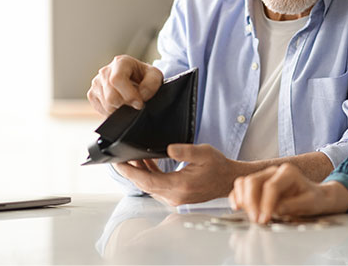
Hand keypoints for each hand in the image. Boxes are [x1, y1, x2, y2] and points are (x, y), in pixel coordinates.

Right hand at [87, 54, 162, 115]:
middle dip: (126, 105)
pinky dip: (113, 111)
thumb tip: (141, 95)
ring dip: (121, 109)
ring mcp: (96, 83)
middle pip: (111, 96)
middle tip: (136, 104)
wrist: (136, 79)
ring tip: (129, 103)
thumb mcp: (155, 76)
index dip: (129, 95)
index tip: (139, 103)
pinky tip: (120, 105)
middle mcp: (105, 71)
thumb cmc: (145, 76)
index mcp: (121, 62)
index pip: (117, 80)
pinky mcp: (92, 94)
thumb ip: (152, 84)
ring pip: (107, 105)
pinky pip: (101, 109)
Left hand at [114, 144, 241, 204]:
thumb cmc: (218, 166)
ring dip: (140, 173)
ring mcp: (175, 198)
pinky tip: (148, 163)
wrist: (229, 180)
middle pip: (144, 184)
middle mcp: (174, 196)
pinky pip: (157, 187)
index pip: (147, 180)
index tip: (118, 163)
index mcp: (179, 185)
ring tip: (133, 157)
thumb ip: (184, 151)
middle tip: (120, 158)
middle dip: (131, 171)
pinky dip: (150, 176)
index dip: (130, 172)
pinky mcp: (176, 197)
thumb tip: (167, 149)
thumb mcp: (203, 152)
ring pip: (150, 186)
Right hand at [229, 163, 347, 223]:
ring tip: (250, 216)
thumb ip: (293, 205)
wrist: (314, 198)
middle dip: (251, 202)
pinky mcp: (257, 185)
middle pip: (253, 181)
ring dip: (243, 200)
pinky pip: (240, 187)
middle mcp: (274, 171)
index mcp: (288, 172)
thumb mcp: (310, 203)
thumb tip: (275, 209)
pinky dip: (236, 196)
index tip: (264, 219)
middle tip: (256, 220)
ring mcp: (264, 176)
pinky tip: (237, 207)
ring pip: (244, 182)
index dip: (265, 204)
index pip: (271, 186)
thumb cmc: (313, 199)